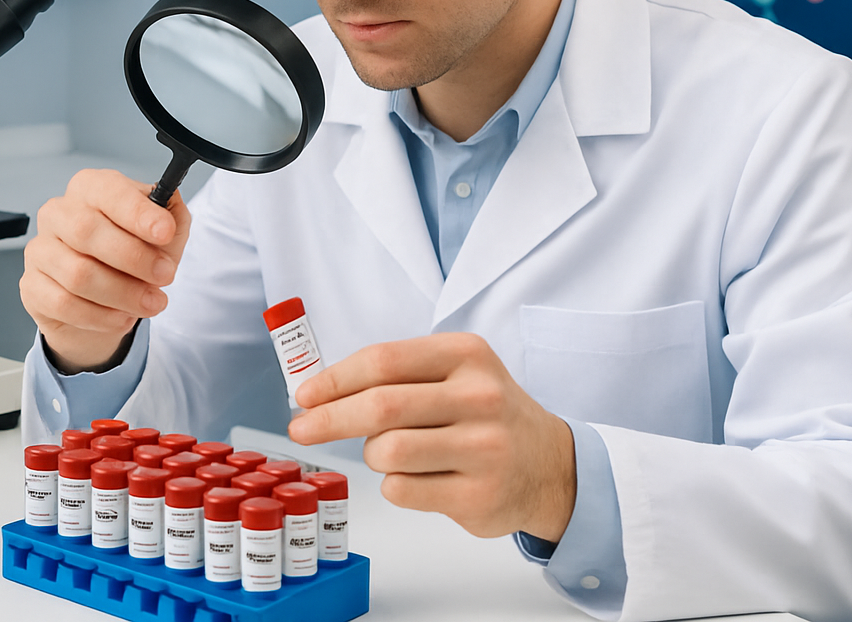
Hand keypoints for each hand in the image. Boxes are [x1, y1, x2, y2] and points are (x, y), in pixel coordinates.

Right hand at [20, 169, 191, 373]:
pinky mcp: (32, 286)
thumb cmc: (131, 260)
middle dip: (134, 258)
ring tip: (150, 303)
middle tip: (165, 275)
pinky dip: (100, 316)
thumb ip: (172, 217)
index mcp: (90, 188)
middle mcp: (58, 213)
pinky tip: (121, 316)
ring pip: (78, 273)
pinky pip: (64, 303)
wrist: (105, 303)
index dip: (138, 213)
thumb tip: (170, 204)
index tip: (165, 232)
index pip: (109, 191)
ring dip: (123, 293)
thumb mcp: (162, 237)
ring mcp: (40, 249)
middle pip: (87, 231)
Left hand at [288, 332, 576, 540]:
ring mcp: (483, 448)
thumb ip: (396, 375)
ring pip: (386, 452)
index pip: (383, 361)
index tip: (304, 395)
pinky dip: (395, 485)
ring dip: (372, 454)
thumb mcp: (456, 372)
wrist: (551, 465)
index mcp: (466, 355)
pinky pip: (401, 489)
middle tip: (301, 429)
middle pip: (379, 407)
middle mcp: (479, 397)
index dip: (334, 379)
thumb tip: (319, 392)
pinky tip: (422, 477)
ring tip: (393, 452)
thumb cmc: (486, 414)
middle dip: (328, 419)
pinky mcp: (478, 495)